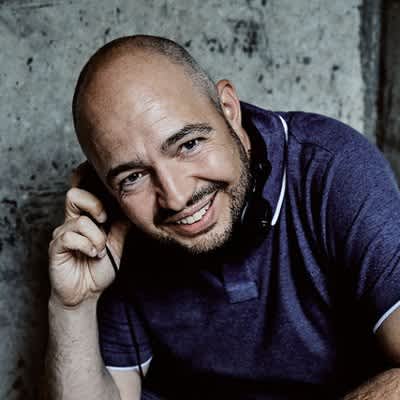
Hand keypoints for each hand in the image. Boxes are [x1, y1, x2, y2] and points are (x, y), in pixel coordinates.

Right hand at [48, 162, 130, 306]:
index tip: (100, 175)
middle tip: (104, 220)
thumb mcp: (116, 245)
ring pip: (79, 220)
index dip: (86, 178)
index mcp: (86, 217)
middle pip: (74, 193)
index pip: (82, 190)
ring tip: (99, 250)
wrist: (87, 293)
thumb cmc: (99, 268)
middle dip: (94, 204)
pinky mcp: (56, 246)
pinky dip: (87, 246)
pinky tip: (92, 255)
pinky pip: (70, 236)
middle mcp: (72, 221)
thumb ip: (121, 227)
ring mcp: (62, 233)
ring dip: (96, 237)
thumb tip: (131, 208)